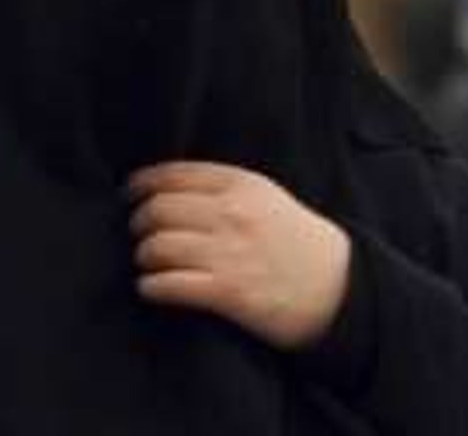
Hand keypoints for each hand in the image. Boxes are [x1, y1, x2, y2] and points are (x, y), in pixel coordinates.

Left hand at [129, 161, 350, 349]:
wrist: (337, 287)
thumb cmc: (293, 239)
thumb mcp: (264, 195)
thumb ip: (220, 185)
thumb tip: (163, 184)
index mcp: (240, 184)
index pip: (171, 175)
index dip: (140, 185)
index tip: (129, 195)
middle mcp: (232, 215)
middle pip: (158, 210)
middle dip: (139, 223)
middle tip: (138, 233)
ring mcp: (230, 254)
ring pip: (157, 247)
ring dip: (143, 256)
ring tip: (146, 262)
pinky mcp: (229, 292)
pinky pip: (170, 285)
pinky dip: (151, 286)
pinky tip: (150, 287)